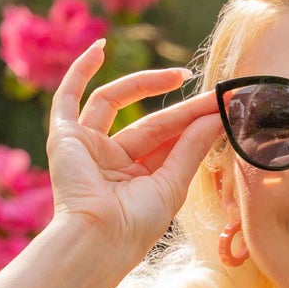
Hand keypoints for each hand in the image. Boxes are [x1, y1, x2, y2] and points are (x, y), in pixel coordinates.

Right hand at [46, 38, 224, 260]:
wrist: (98, 239)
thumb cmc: (135, 226)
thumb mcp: (172, 184)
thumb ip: (191, 147)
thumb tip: (216, 116)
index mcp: (137, 178)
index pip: (169, 141)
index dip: (195, 122)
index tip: (224, 106)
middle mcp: (112, 161)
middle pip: (150, 123)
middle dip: (183, 108)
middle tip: (215, 93)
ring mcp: (87, 147)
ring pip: (116, 104)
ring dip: (146, 84)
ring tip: (181, 76)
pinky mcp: (64, 138)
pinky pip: (68, 98)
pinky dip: (80, 71)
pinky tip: (100, 48)